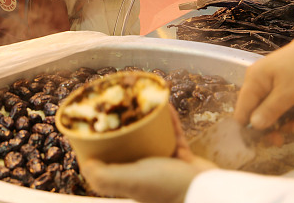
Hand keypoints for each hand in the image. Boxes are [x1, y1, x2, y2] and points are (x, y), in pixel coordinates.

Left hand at [81, 106, 215, 202]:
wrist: (209, 193)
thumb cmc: (169, 188)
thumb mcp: (131, 181)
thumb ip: (105, 176)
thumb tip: (85, 164)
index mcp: (129, 180)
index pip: (108, 160)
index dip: (99, 142)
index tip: (94, 122)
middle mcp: (144, 174)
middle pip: (128, 145)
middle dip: (123, 126)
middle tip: (118, 105)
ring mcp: (164, 166)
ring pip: (151, 138)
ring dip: (146, 120)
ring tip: (140, 101)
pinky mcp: (183, 160)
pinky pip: (173, 135)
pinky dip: (169, 121)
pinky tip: (165, 105)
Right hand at [234, 25, 293, 129]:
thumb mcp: (288, 94)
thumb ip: (269, 111)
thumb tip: (252, 126)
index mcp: (253, 82)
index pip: (242, 111)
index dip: (250, 129)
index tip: (264, 142)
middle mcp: (257, 82)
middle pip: (257, 112)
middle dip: (273, 126)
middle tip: (287, 137)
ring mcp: (269, 83)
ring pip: (272, 110)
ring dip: (286, 120)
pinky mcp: (281, 84)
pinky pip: (281, 103)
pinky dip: (292, 111)